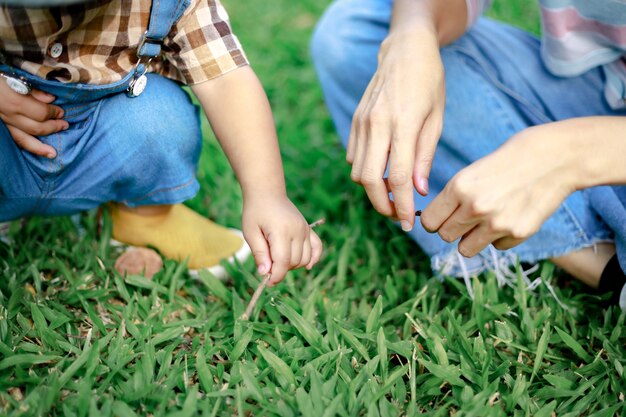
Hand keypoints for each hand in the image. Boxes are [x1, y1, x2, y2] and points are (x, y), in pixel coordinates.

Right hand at [0, 78, 68, 157]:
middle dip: (52, 127)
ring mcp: (2, 122)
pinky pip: (13, 138)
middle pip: (35, 127)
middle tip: (64, 125)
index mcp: (12, 101)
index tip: (61, 111)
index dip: (53, 113)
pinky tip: (35, 150)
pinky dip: (26, 145)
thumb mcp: (12, 76)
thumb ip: (32, 89)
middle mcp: (7, 115)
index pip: (40, 113)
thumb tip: (51, 99)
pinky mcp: (0, 125)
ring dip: (39, 148)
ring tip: (52, 154)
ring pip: (22, 139)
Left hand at [242, 195, 322, 284]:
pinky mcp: (308, 229)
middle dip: (281, 269)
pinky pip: (317, 248)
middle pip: (293, 262)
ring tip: (278, 258)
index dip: (275, 275)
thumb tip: (265, 273)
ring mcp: (305, 230)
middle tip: (267, 265)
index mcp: (281, 231)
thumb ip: (259, 253)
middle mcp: (297, 230)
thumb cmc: (255, 212)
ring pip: (304, 259)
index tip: (267, 281)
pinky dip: (313, 258)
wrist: (267, 193)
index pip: (282, 261)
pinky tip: (307, 265)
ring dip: (292, 265)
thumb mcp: (250, 232)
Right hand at [348, 25, 444, 230]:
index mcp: (402, 123)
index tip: (408, 223)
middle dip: (382, 205)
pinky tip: (383, 169)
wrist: (404, 50)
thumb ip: (424, 156)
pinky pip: (353, 157)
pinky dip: (365, 171)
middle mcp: (376, 124)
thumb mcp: (436, 118)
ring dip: (373, 189)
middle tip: (397, 215)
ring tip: (393, 191)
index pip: (398, 177)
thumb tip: (418, 191)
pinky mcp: (354, 121)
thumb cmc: (429, 82)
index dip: (402, 206)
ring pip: (357, 171)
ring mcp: (361, 122)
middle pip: (369, 180)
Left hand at [421, 123, 578, 256]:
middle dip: (453, 229)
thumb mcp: (473, 172)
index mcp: (459, 187)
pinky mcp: (518, 233)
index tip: (442, 217)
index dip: (434, 220)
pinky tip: (511, 216)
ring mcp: (497, 223)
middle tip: (466, 218)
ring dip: (472, 238)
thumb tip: (435, 223)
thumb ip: (454, 197)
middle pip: (445, 236)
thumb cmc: (510, 160)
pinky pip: (496, 246)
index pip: (429, 222)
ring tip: (485, 221)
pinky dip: (499, 237)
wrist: (555, 157)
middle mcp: (475, 207)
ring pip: (465, 249)